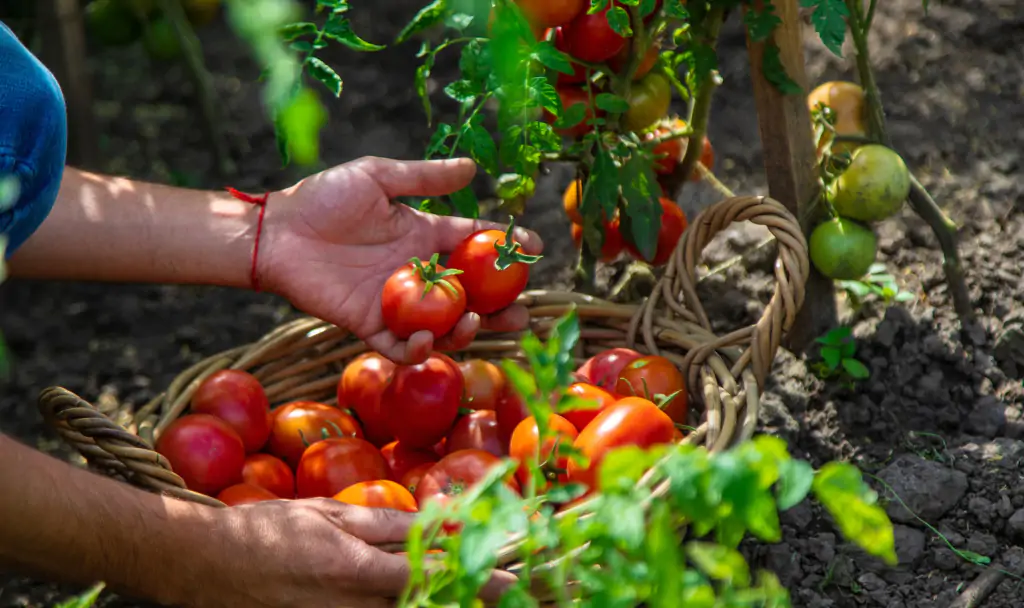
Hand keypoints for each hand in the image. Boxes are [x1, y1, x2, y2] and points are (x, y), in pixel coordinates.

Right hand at [191, 498, 515, 606]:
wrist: (203, 567)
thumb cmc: (267, 531)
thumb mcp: (330, 515)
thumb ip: (386, 523)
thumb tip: (437, 518)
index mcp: (360, 571)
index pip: (439, 576)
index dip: (487, 580)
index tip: (525, 580)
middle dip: (476, 600)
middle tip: (527, 592)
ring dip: (447, 607)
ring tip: (491, 597)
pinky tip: (431, 601)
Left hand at [260, 156, 543, 363]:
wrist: (279, 233)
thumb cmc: (323, 199)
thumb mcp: (377, 178)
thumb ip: (424, 178)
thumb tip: (472, 168)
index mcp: (422, 236)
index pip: (473, 244)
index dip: (504, 247)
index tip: (534, 247)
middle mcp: (417, 274)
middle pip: (469, 295)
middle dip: (499, 306)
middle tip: (522, 311)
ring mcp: (395, 303)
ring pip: (442, 326)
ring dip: (465, 330)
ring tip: (477, 322)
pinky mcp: (369, 326)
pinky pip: (401, 347)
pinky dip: (418, 350)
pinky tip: (429, 340)